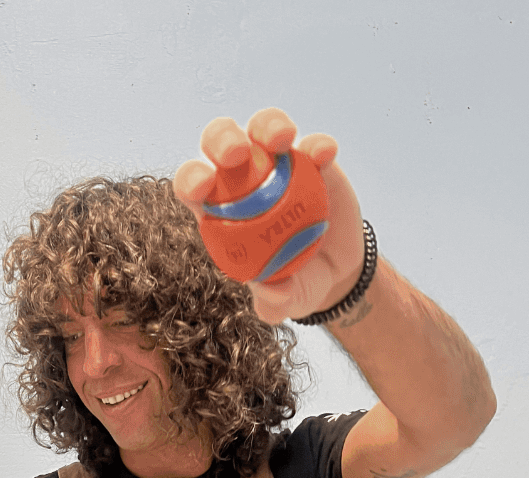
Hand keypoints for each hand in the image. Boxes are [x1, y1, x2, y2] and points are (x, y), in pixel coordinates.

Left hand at [174, 108, 364, 324]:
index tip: (201, 188)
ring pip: (264, 128)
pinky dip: (318, 145)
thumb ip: (274, 301)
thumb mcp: (287, 301)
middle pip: (221, 143)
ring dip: (268, 125)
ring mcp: (280, 164)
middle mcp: (245, 178)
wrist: (336, 273)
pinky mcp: (314, 159)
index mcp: (220, 210)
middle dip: (222, 140)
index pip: (195, 187)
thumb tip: (269, 290)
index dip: (192, 180)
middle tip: (237, 155)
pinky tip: (324, 155)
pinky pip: (314, 145)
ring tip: (282, 140)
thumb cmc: (296, 285)